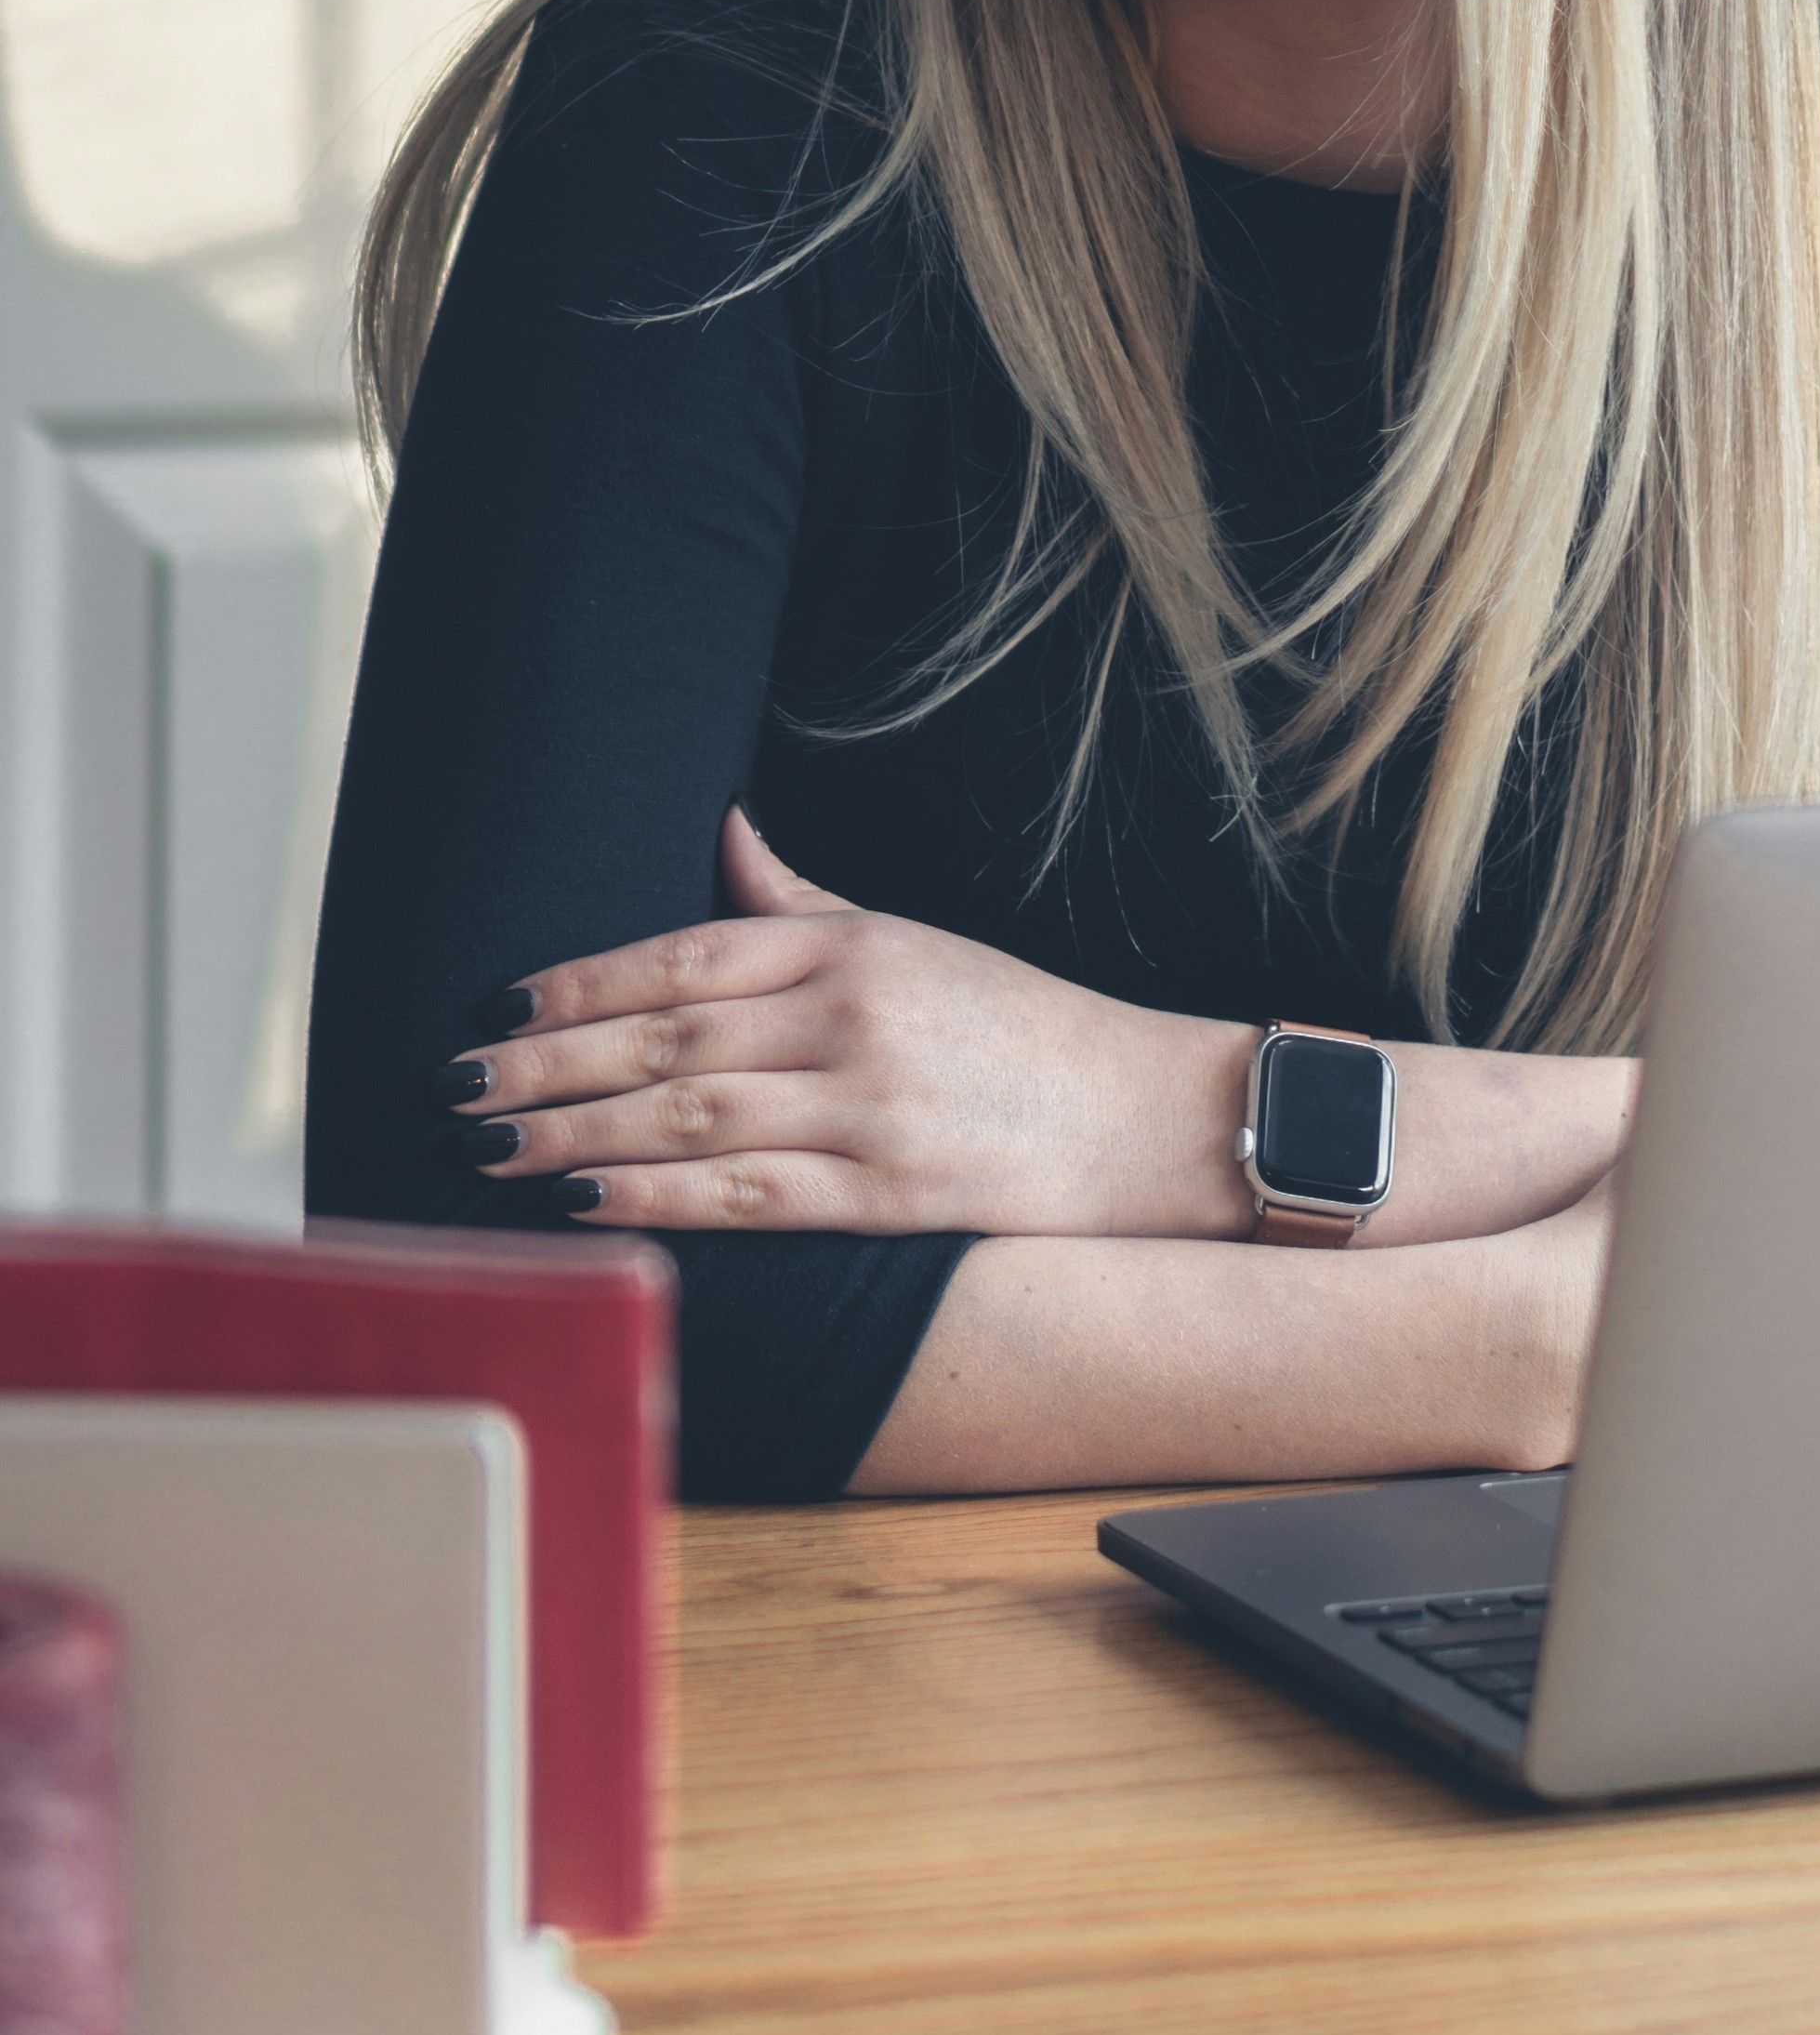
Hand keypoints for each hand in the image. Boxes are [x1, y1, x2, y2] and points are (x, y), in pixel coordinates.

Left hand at [439, 807, 1252, 1236]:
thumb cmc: (1025, 1031)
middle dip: (546, 1062)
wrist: (1151, 1119)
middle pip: (667, 1039)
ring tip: (485, 1149)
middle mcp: (852, 1016)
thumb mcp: (917, 941)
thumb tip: (726, 831)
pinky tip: (582, 1203)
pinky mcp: (889, 1194)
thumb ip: (805, 900)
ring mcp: (869, 1106)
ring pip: (689, 1117)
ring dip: (573, 1134)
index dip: (584, 981)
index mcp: (853, 946)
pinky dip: (656, 1197)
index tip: (499, 1001)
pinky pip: (748, 1195)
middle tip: (453, 1083)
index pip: (687, 952)